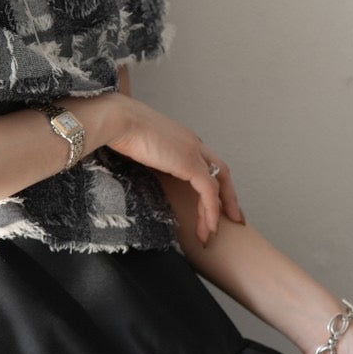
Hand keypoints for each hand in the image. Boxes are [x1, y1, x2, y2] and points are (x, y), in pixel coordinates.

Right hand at [88, 93, 243, 245]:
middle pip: (221, 171)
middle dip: (228, 196)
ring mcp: (194, 152)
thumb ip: (146, 154)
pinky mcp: (190, 164)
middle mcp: (193, 143)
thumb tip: (139, 165)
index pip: (206, 162)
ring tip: (212, 233)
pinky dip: (211, 210)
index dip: (212, 181)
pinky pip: (208, 192)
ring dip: (217, 211)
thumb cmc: (120, 128)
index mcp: (182, 138)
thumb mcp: (138, 144)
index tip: (212, 199)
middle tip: (233, 217)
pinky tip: (209, 226)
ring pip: (218, 184)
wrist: (119, 120)